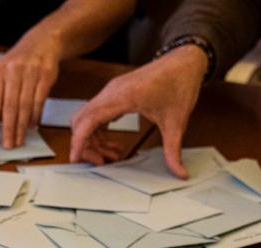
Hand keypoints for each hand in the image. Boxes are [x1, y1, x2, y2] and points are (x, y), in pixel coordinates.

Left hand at [0, 31, 60, 149]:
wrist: (42, 43)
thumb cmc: (18, 62)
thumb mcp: (1, 76)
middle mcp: (13, 70)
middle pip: (10, 105)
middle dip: (8, 128)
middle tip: (7, 144)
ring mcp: (31, 72)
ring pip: (25, 105)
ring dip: (22, 126)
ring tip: (19, 139)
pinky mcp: (46, 75)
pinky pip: (40, 100)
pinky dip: (35, 115)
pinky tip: (32, 125)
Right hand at [70, 44, 207, 176]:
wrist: (185, 61)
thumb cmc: (179, 83)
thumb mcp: (177, 122)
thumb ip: (174, 151)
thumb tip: (180, 173)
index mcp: (123, 97)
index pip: (89, 120)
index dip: (79, 141)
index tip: (75, 158)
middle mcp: (112, 92)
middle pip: (82, 120)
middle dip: (86, 144)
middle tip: (102, 162)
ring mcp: (111, 91)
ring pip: (88, 118)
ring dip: (94, 140)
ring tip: (113, 155)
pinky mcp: (115, 92)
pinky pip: (97, 113)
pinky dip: (100, 130)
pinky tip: (114, 143)